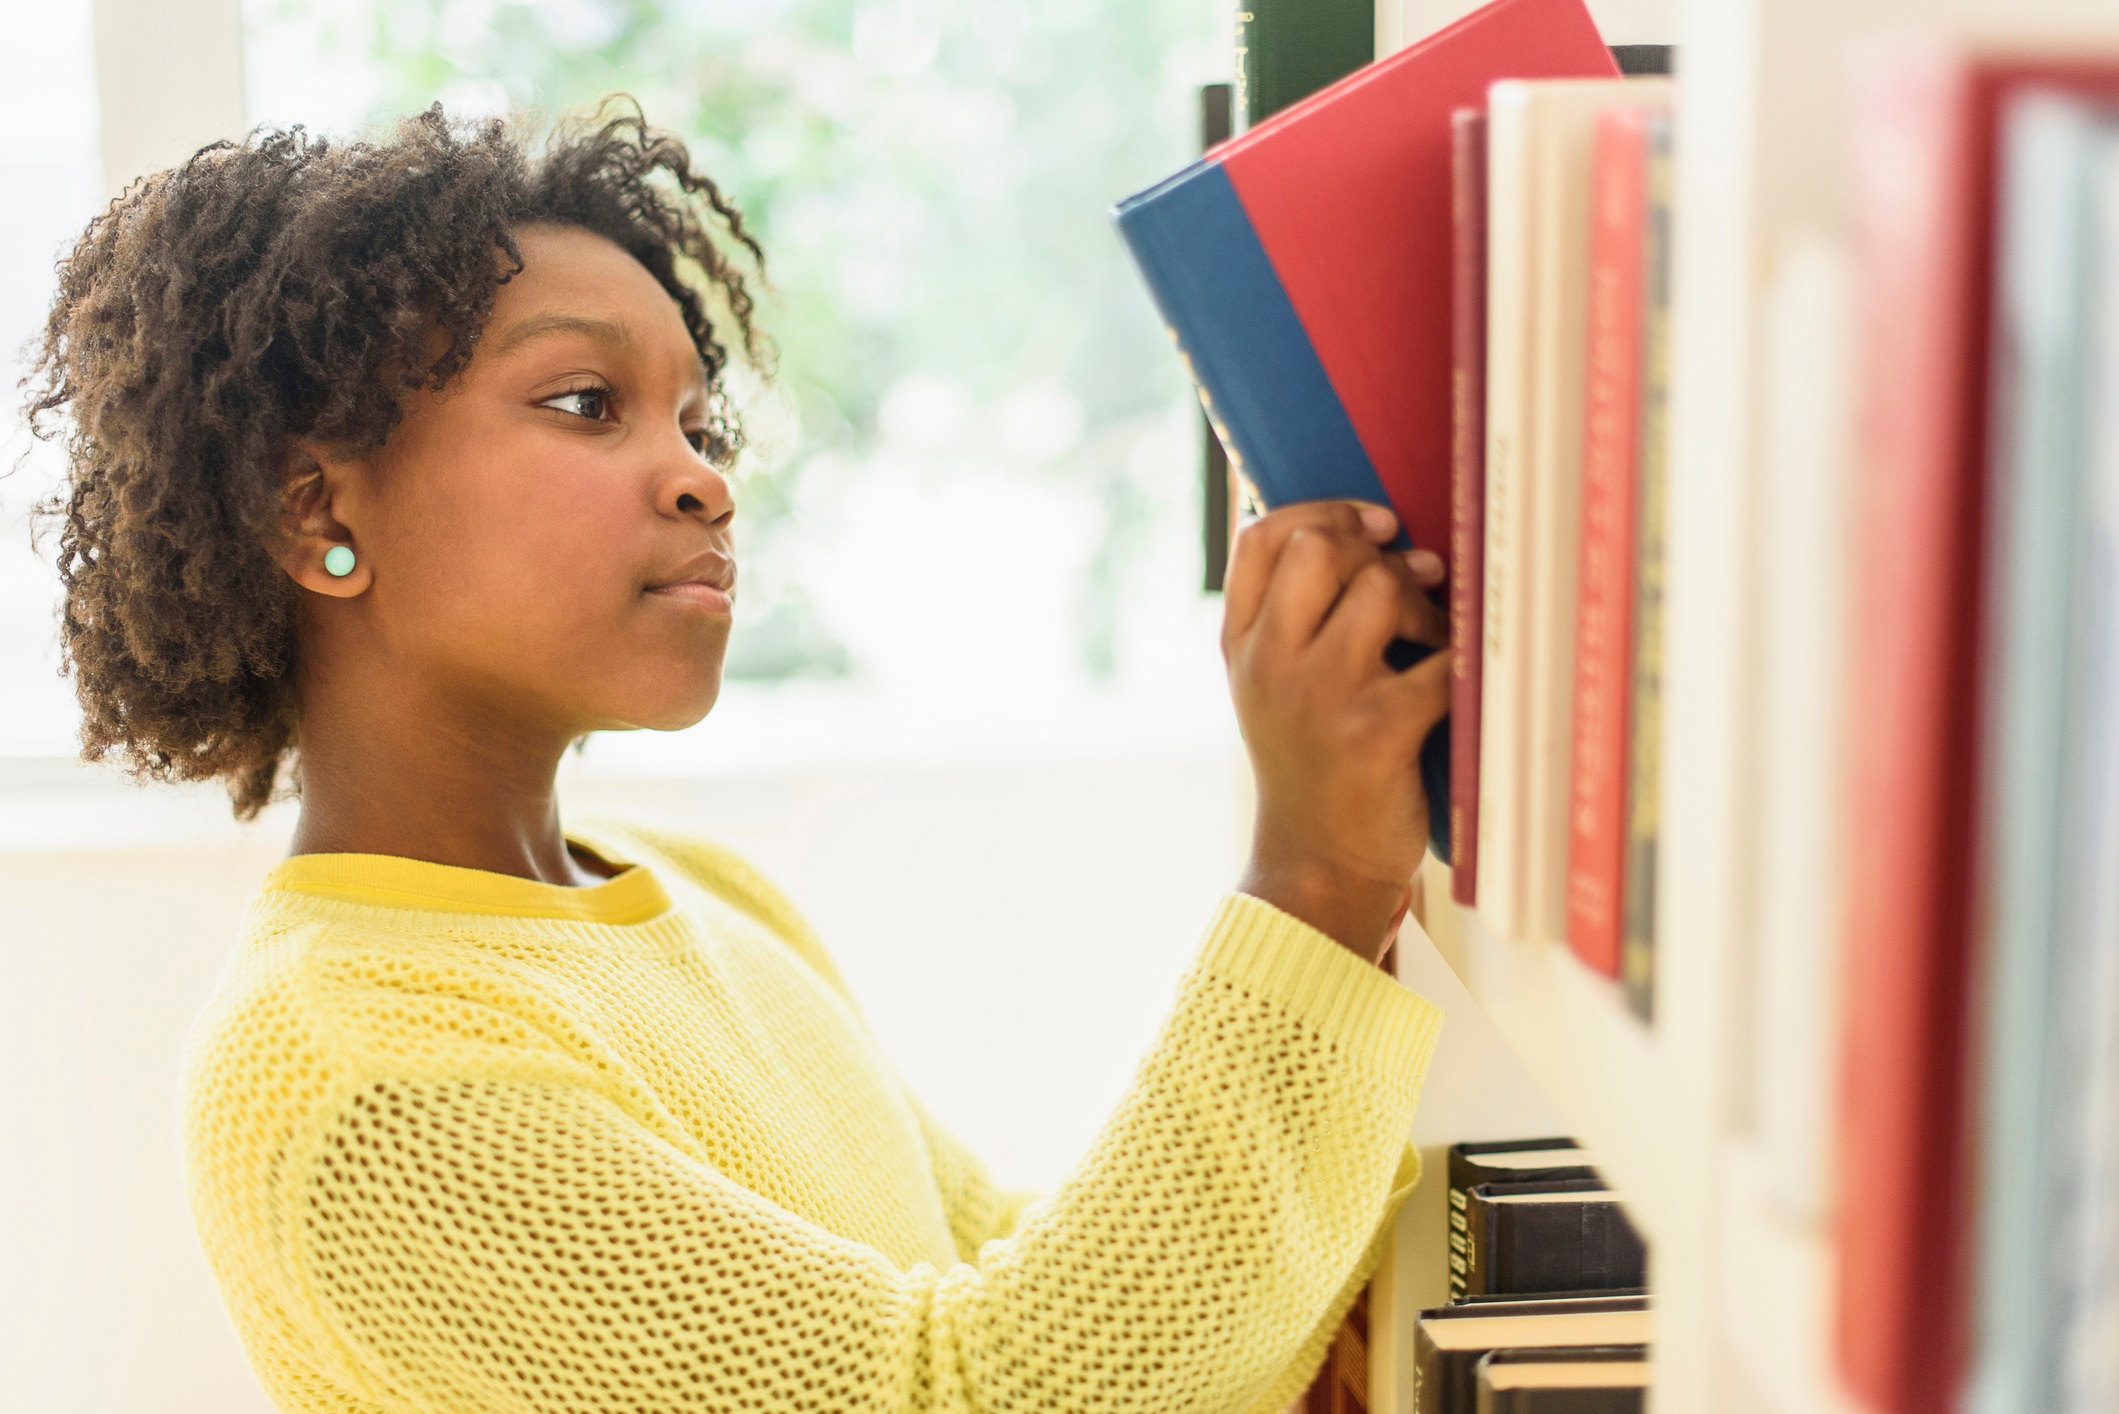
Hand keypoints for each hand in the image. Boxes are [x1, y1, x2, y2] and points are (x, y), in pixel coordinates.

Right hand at [1223, 501, 1450, 960]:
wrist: (1317, 869)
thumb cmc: (1312, 765)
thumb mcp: (1272, 687)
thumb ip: (1293, 615)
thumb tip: (1376, 531)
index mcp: (1241, 646)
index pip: (1262, 537)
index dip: (1324, 511)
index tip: (1377, 526)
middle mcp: (1269, 664)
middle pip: (1319, 548)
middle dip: (1377, 554)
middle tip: (1414, 583)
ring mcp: (1320, 697)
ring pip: (1380, 590)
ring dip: (1423, 605)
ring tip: (1432, 640)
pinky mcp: (1376, 732)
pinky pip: (1441, 660)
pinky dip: (1465, 661)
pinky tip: (1460, 680)